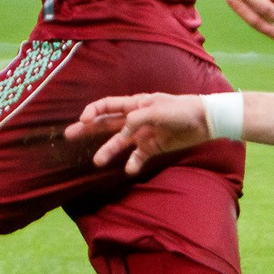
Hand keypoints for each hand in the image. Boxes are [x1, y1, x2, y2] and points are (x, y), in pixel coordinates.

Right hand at [66, 90, 208, 173]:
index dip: (93, 111)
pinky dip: (133, 164)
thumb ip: (137, 119)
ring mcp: (142, 134)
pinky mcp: (153, 147)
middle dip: (88, 129)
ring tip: (97, 162)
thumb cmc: (181, 109)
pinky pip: (138, 157)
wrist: (204, 121)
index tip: (83, 120)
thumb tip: (122, 130)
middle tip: (69, 135)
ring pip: (119, 143)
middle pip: (106, 124)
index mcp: (135, 104)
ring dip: (107, 151)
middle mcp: (135, 119)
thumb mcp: (157, 110)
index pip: (107, 105)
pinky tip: (130, 170)